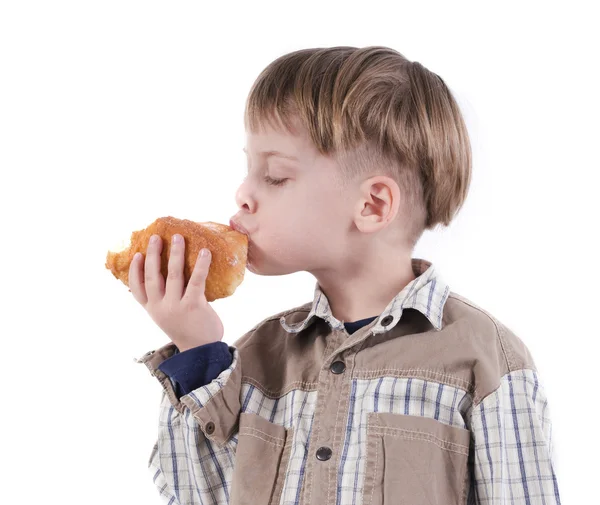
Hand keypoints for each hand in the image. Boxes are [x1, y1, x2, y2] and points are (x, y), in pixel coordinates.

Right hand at [129, 234, 224, 350]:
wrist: (201, 351)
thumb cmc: (186, 329)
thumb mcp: (167, 316)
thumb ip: (164, 299)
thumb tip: (170, 273)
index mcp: (152, 310)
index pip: (136, 288)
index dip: (135, 270)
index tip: (137, 254)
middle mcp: (160, 307)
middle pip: (153, 276)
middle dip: (154, 255)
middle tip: (156, 237)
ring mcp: (176, 306)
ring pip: (174, 275)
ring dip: (175, 254)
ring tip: (178, 237)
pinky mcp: (193, 306)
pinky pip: (196, 280)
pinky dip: (201, 265)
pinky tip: (205, 252)